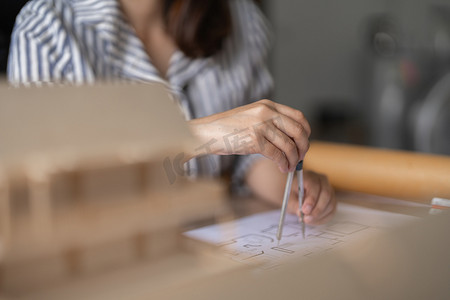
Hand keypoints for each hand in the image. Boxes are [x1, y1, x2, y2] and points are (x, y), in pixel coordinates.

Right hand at [188, 99, 310, 172]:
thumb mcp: (251, 116)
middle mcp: (267, 112)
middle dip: (303, 147)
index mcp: (268, 105)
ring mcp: (261, 125)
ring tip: (290, 167)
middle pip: (298, 131)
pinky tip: (282, 168)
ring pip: (289, 145)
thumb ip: (270, 121)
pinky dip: (283, 164)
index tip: (303, 143)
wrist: (206, 132)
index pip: (298, 117)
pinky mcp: (254, 140)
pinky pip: (277, 155)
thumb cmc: (227, 128)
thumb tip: (290, 138)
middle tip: (300, 158)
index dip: (306, 132)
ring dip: (293, 160)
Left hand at [246, 159, 335, 224]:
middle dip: (317, 209)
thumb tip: (301, 213)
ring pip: (330, 204)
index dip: (311, 200)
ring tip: (307, 220)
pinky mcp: (332, 201)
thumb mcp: (289, 198)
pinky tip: (313, 221)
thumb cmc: (292, 194)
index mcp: (310, 176)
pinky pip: (331, 211)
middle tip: (306, 219)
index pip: (315, 187)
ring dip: (319, 216)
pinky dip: (322, 219)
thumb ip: (295, 204)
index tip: (304, 211)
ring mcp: (330, 190)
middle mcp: (323, 181)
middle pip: (326, 195)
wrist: (296, 194)